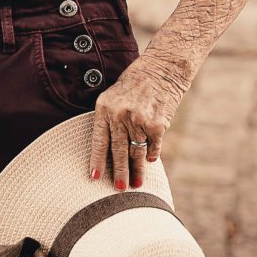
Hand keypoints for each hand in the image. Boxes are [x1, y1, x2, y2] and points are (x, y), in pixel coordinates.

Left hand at [88, 55, 183, 190]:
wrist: (162, 68)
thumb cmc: (135, 83)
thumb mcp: (115, 96)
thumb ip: (111, 119)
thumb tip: (110, 150)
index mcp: (104, 107)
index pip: (98, 140)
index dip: (96, 161)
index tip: (94, 178)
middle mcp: (120, 115)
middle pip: (118, 151)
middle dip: (119, 172)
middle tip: (119, 188)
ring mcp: (138, 121)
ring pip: (136, 152)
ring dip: (137, 170)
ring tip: (137, 184)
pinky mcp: (157, 125)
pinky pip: (153, 147)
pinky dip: (152, 154)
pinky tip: (150, 160)